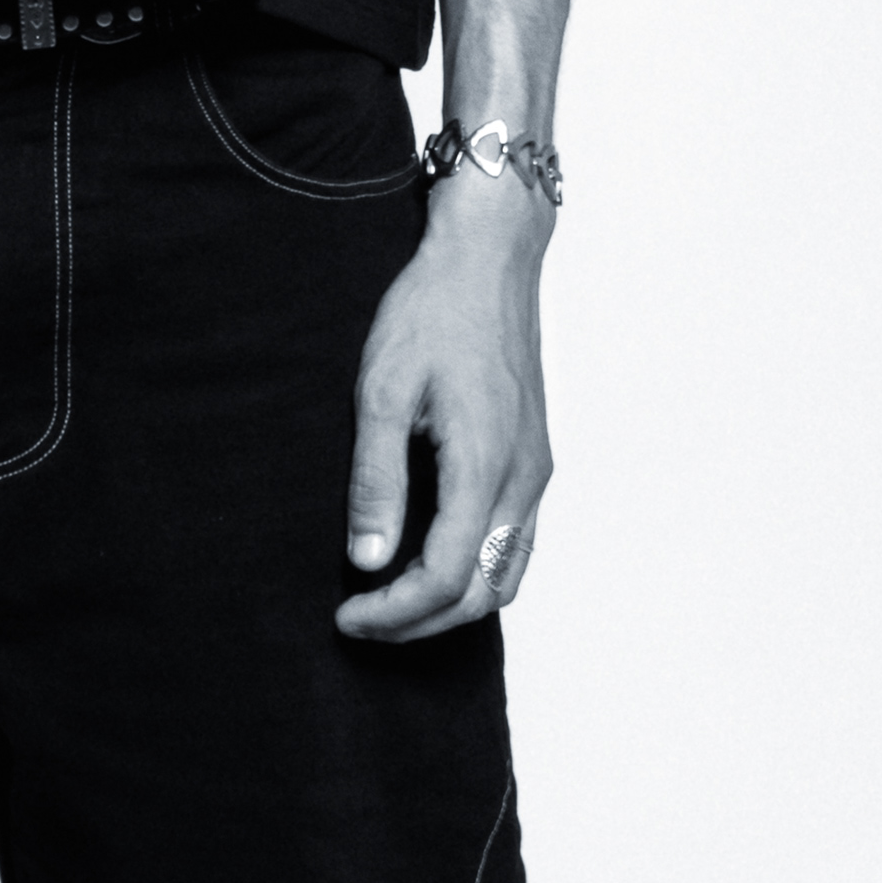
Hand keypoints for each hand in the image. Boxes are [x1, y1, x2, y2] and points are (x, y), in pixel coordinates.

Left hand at [334, 181, 551, 642]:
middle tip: (361, 621)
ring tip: (391, 603)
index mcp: (485, 465)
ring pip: (507, 575)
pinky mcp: (535, 459)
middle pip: (483, 592)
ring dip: (451, 605)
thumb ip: (375, 481)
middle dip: (419, 622)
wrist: (489, 260)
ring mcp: (536, 471)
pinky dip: (476, 574)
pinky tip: (430, 560)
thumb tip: (367, 560)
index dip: (394, 613)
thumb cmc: (432, 312)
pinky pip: (515, 544)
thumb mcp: (382, 390)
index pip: (447, 578)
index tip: (345, 616)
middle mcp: (523, 479)